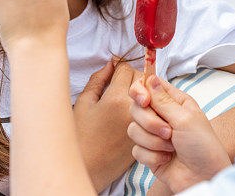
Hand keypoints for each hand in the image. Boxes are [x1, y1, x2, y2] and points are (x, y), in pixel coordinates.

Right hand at [74, 58, 143, 191]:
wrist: (91, 170)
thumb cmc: (81, 138)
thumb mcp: (84, 105)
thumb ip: (98, 81)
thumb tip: (111, 64)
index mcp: (115, 99)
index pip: (127, 69)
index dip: (121, 65)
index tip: (116, 67)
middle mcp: (132, 110)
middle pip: (142, 81)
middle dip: (135, 81)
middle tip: (124, 81)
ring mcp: (142, 124)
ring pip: (150, 98)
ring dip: (146, 96)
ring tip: (138, 99)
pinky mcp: (147, 137)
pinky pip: (153, 118)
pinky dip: (149, 115)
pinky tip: (139, 117)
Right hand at [128, 76, 230, 192]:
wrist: (204, 177)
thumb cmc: (203, 146)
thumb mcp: (186, 119)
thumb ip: (163, 100)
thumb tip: (150, 77)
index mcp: (174, 101)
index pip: (148, 86)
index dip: (140, 90)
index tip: (145, 101)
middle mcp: (162, 115)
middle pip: (136, 108)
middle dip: (150, 122)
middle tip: (169, 132)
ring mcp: (154, 135)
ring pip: (133, 130)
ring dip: (153, 142)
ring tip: (171, 148)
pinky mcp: (149, 153)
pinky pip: (136, 150)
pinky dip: (152, 156)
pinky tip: (167, 159)